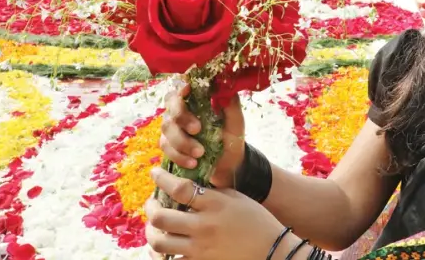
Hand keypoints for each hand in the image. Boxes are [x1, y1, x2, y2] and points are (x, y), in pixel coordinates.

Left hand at [146, 168, 287, 259]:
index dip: (162, 179)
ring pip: (159, 243)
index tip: (155, 174)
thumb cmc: (256, 222)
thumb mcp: (237, 199)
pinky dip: (162, 256)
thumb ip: (212, 193)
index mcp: (215, 204)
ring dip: (152, 234)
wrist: (273, 253)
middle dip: (151, 209)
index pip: (179, 188)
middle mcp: (204, 227)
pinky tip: (163, 250)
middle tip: (153, 204)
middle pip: (161, 218)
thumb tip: (186, 184)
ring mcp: (201, 249)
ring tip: (155, 228)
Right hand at [160, 80, 244, 188]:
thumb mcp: (236, 120)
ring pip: (167, 129)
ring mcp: (172, 127)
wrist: (228, 163)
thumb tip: (224, 84)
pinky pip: (166, 148)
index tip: (187, 90)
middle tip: (197, 129)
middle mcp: (180, 110)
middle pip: (171, 107)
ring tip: (200, 153)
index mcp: (196, 99)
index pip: (182, 86)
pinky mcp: (169, 145)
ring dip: (183, 142)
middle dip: (182, 118)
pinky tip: (193, 163)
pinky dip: (180, 156)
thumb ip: (231, 103)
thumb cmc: (231, 136)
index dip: (181, 86)